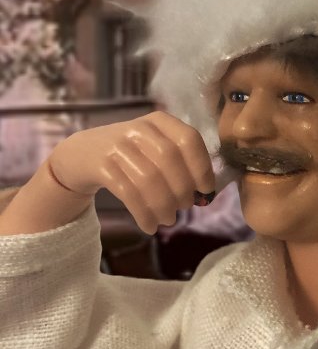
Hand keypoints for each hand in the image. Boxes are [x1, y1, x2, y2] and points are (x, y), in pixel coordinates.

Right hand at [48, 111, 215, 233]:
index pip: (189, 139)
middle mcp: (139, 128)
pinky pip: (128, 193)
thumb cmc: (131, 155)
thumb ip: (181, 163)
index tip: (205, 190)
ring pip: (149, 178)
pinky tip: (149, 226)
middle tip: (185, 207)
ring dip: (163, 205)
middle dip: (182, 189)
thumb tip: (205, 193)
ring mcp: (117, 145)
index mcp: (160, 121)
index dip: (201, 167)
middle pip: (170, 160)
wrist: (81, 154)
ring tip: (168, 220)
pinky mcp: (101, 165)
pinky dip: (143, 214)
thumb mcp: (154, 147)